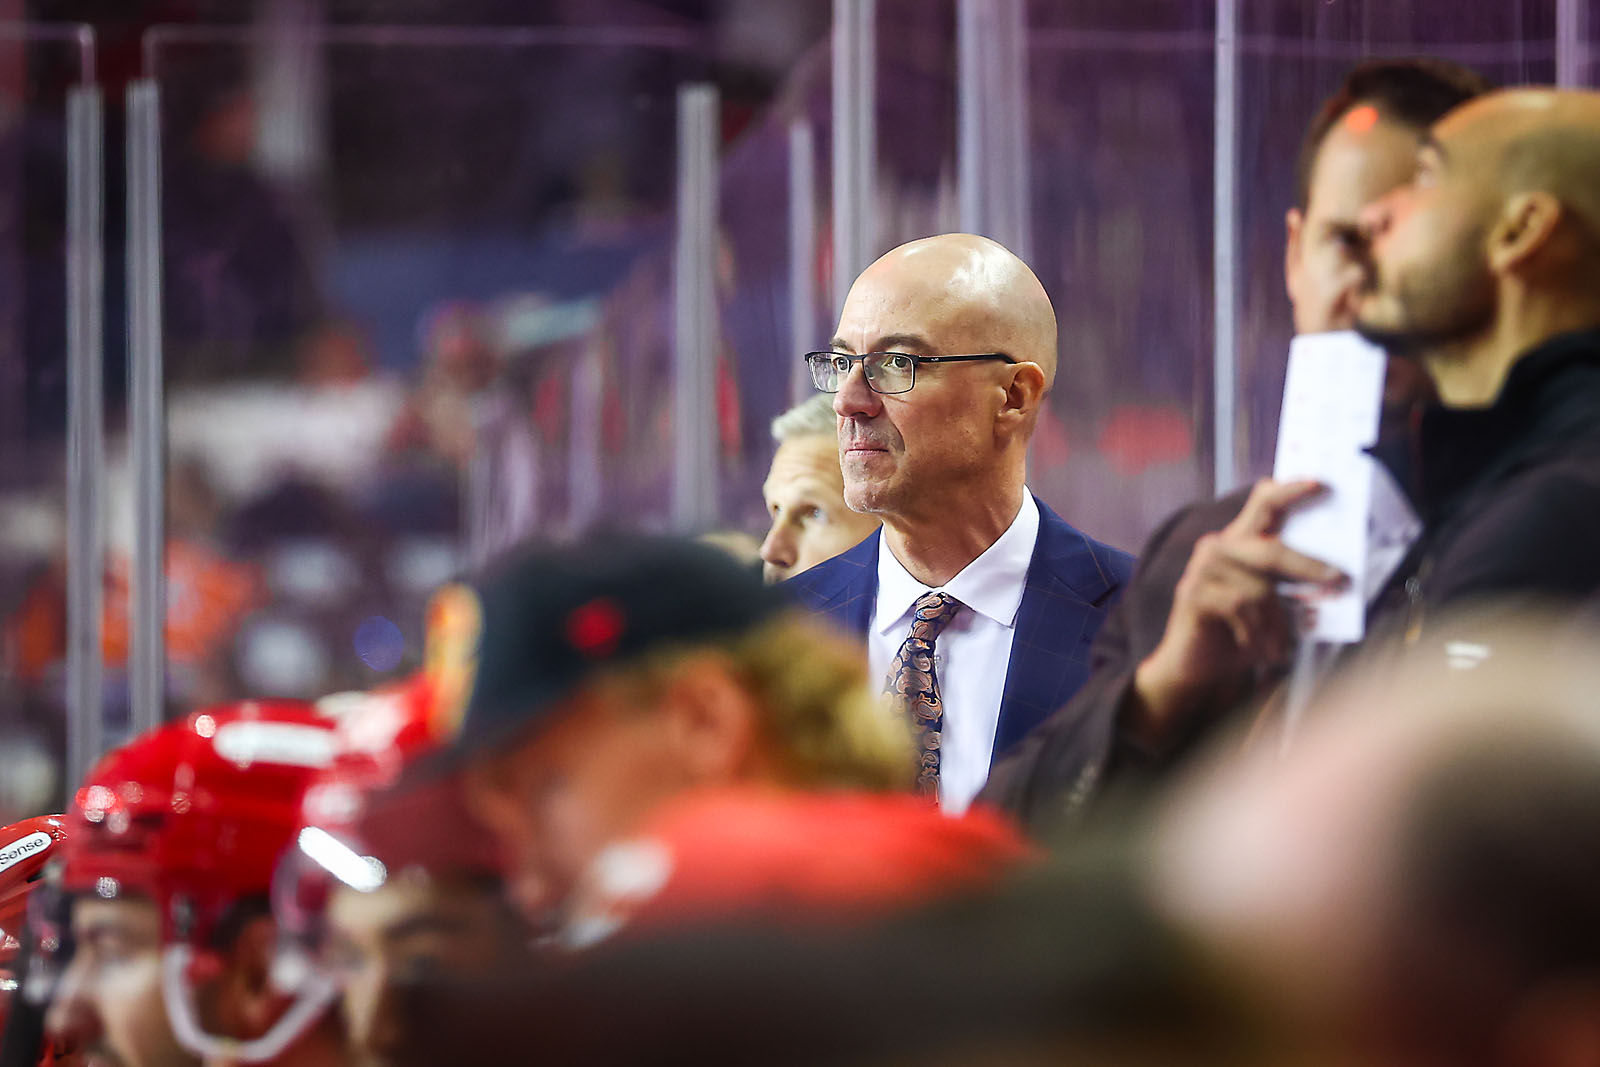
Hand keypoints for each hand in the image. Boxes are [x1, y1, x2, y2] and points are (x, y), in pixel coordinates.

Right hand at [1130, 479, 1345, 743]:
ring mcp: (1202, 568)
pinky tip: (1259, 651)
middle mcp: (1218, 546)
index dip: (1290, 491)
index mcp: (1240, 542)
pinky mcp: (1192, 592)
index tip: (1320, 484)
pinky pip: (1239, 608)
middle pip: (1270, 550)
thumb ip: (1290, 587)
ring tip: (1282, 648)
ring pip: (1259, 588)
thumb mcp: (1270, 606)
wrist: (1195, 666)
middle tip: (1338, 580)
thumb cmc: (1239, 633)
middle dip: (1308, 567)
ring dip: (1277, 624)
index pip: (1263, 503)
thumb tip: (1334, 580)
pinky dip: (1256, 634)